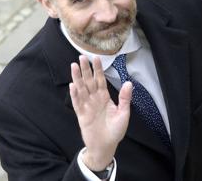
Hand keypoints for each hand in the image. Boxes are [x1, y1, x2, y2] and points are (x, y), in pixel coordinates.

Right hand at [70, 55, 132, 170]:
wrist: (106, 146)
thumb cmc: (116, 131)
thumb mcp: (124, 114)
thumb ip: (125, 98)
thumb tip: (129, 83)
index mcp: (104, 98)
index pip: (100, 80)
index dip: (98, 69)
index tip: (96, 58)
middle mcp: (94, 99)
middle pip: (89, 81)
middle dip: (85, 69)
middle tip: (81, 56)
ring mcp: (87, 106)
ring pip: (81, 89)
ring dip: (77, 78)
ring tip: (73, 66)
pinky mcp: (81, 115)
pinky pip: (77, 103)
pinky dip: (74, 95)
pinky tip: (72, 85)